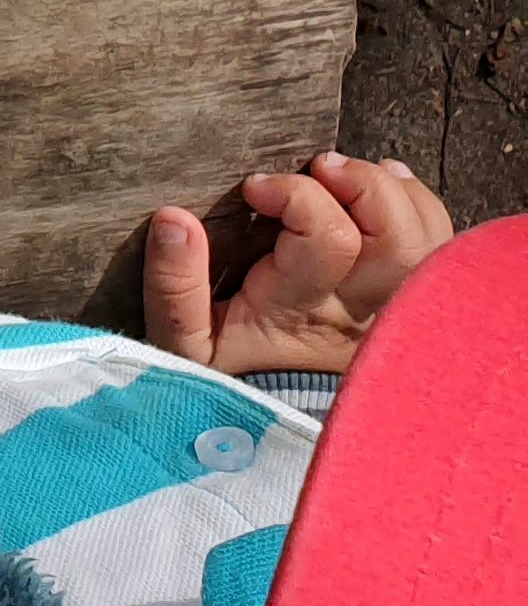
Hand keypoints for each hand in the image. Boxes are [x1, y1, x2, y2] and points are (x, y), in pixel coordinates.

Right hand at [145, 151, 455, 377]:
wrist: (263, 438)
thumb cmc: (219, 381)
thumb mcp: (179, 344)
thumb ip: (172, 283)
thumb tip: (174, 219)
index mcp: (300, 311)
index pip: (329, 236)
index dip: (294, 194)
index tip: (253, 189)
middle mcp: (358, 312)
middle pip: (396, 235)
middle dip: (360, 183)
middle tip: (317, 167)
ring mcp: (387, 312)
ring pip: (426, 241)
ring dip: (394, 192)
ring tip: (348, 173)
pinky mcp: (401, 311)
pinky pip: (435, 254)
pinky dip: (417, 210)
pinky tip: (385, 190)